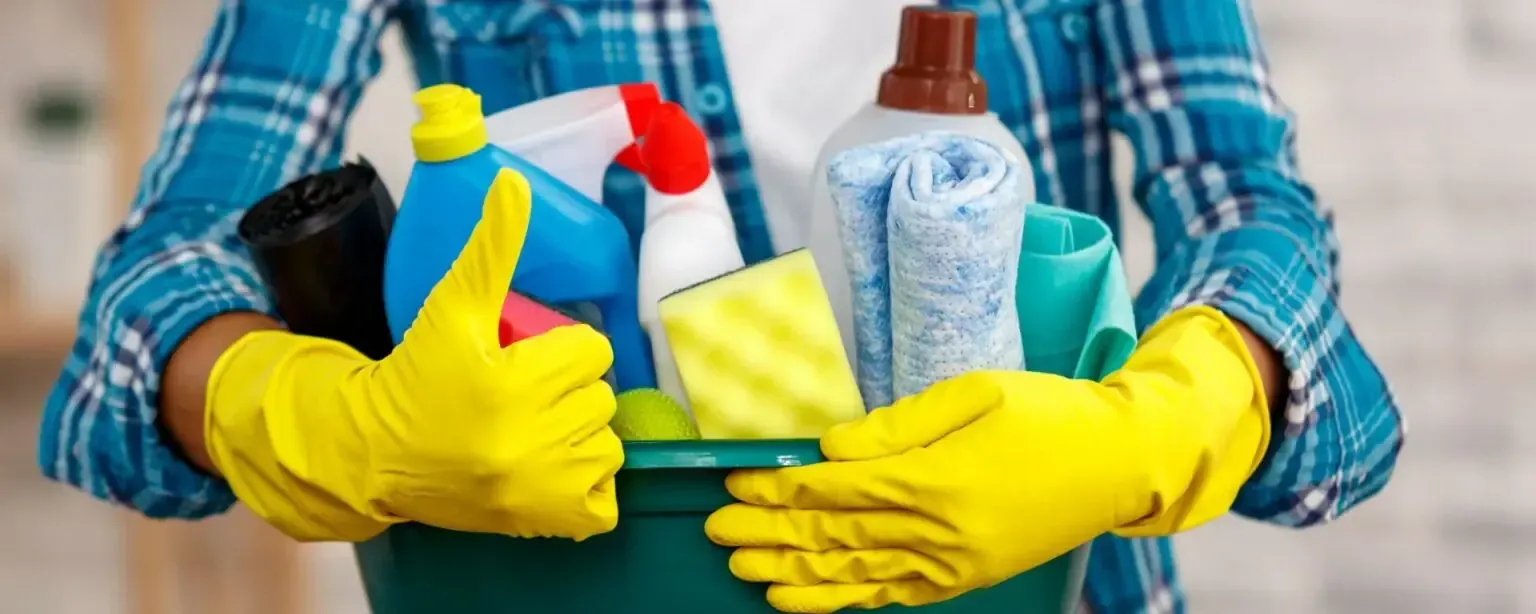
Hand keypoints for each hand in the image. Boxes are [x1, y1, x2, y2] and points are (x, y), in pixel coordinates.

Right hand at [206, 169, 623, 541]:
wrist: (377, 453)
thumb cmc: (419, 375)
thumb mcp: (452, 305)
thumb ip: (490, 245)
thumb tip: (512, 181)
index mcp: (513, 383)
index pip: (592, 352)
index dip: (564, 351)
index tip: (529, 358)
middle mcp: (531, 440)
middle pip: (600, 398)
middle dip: (569, 391)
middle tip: (524, 394)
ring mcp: (541, 488)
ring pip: (608, 445)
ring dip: (580, 436)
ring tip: (534, 430)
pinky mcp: (547, 522)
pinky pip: (606, 502)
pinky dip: (589, 489)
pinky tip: (551, 471)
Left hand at [705, 306, 1270, 611]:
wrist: (1118, 464)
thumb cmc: (1048, 414)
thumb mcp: (974, 393)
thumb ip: (895, 425)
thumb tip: (829, 448)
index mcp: (938, 479)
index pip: (836, 488)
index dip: (781, 486)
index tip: (737, 479)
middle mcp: (940, 532)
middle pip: (833, 533)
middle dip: (769, 531)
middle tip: (716, 527)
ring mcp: (952, 565)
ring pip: (852, 572)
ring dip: (791, 571)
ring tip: (741, 567)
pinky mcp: (963, 580)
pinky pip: (889, 595)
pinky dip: (840, 599)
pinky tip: (799, 598)